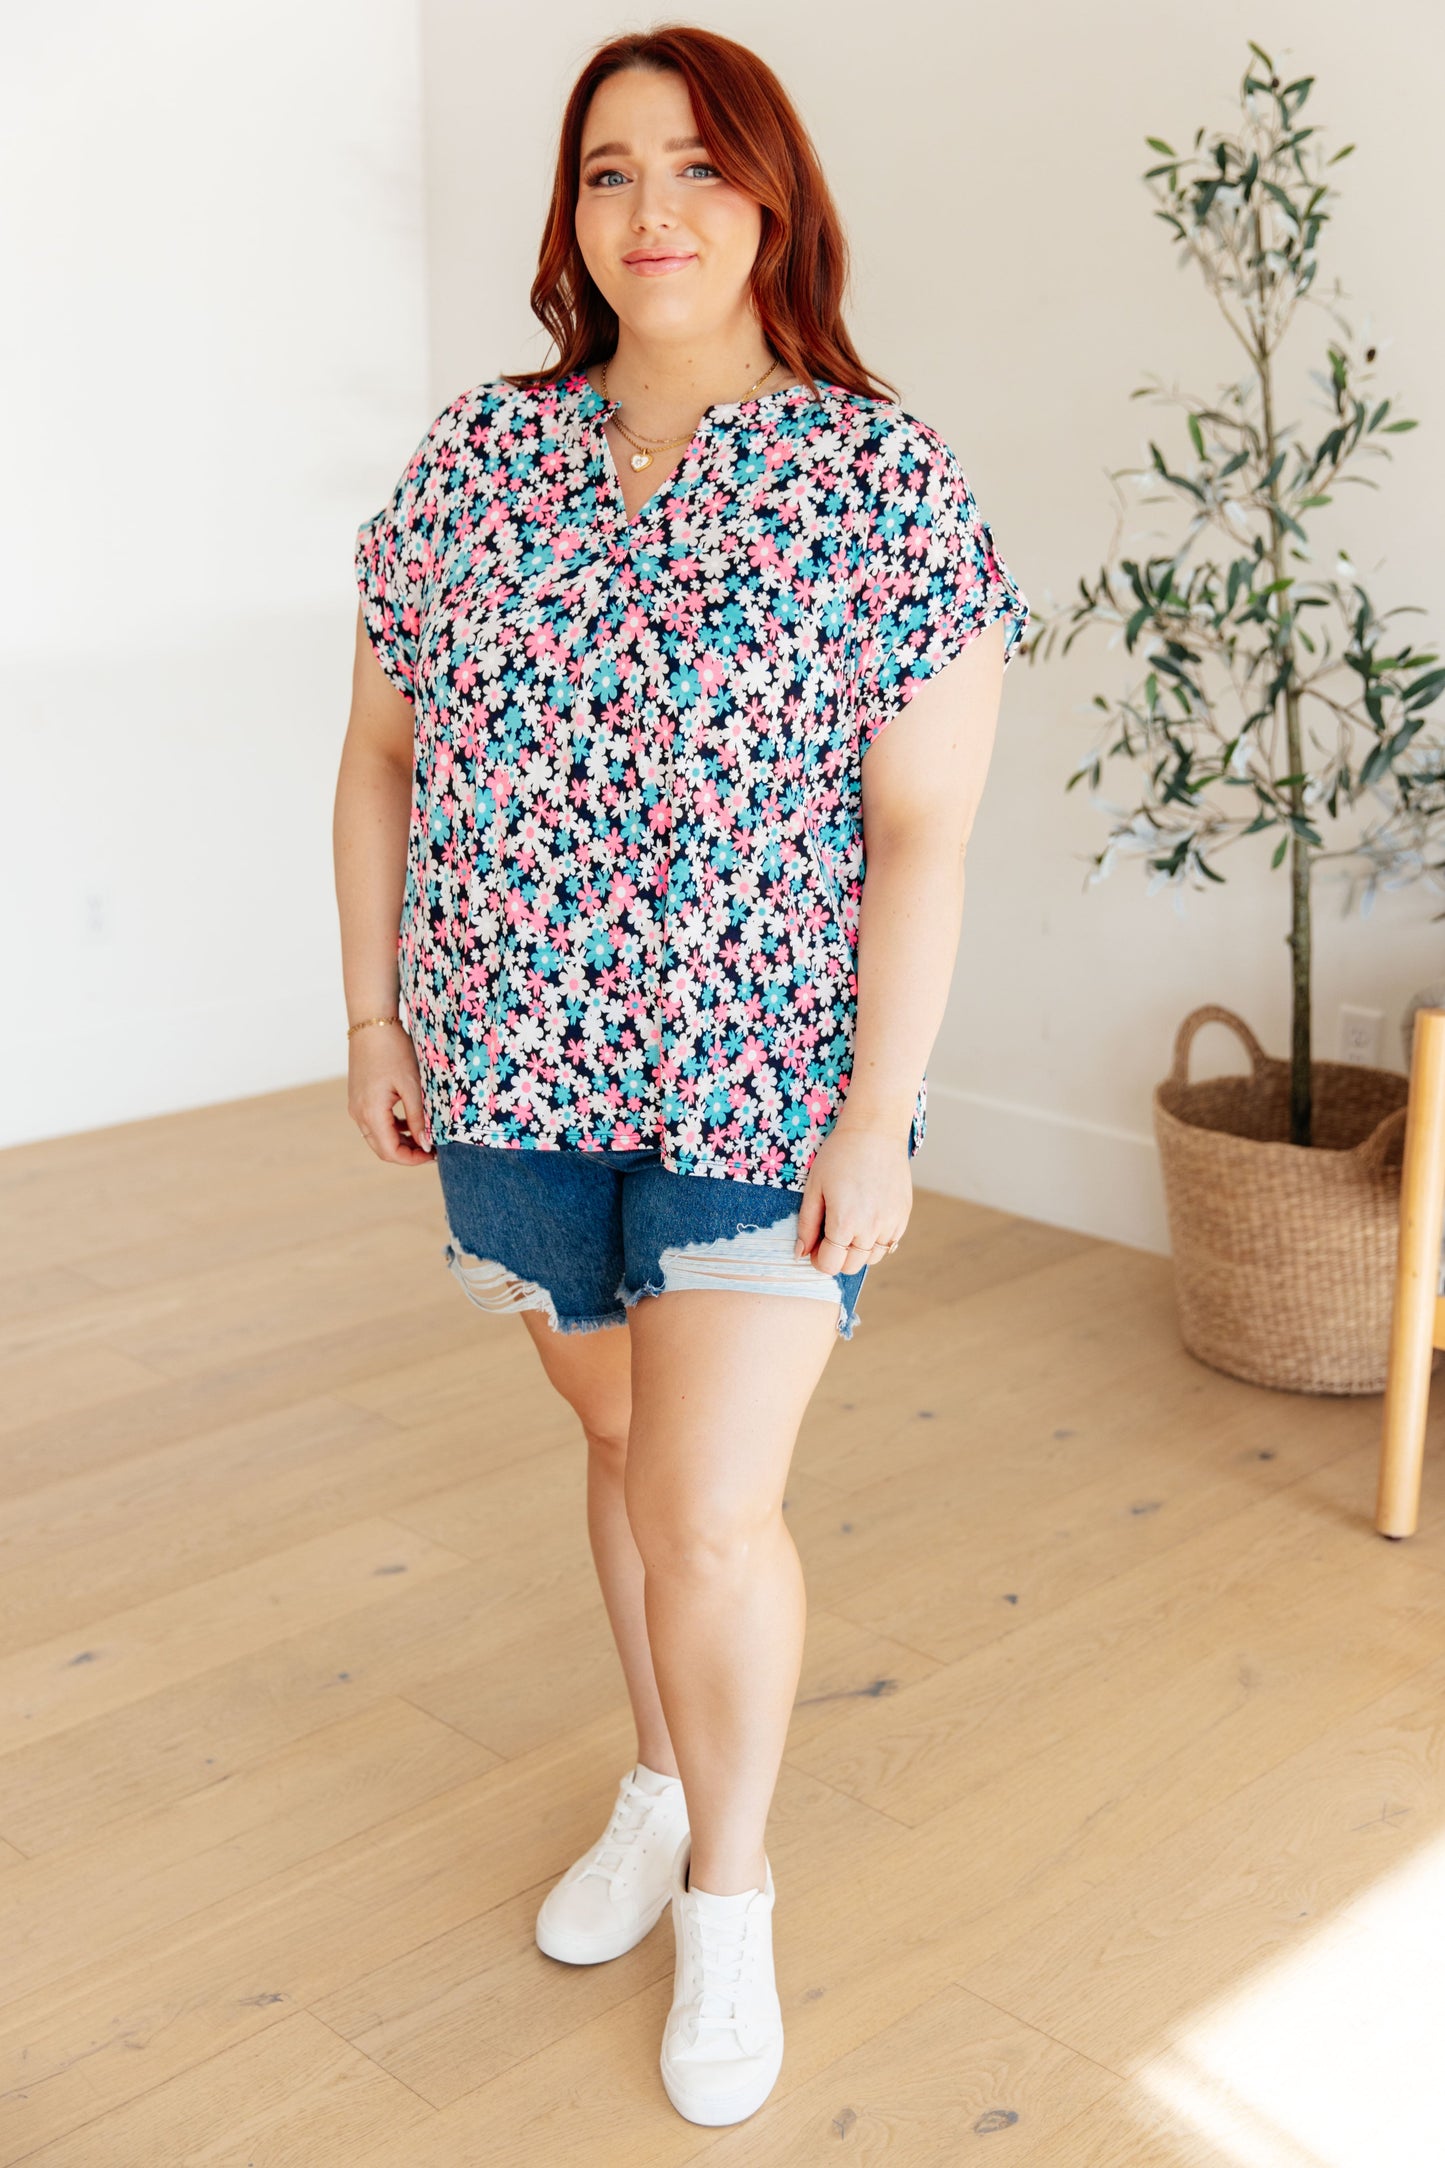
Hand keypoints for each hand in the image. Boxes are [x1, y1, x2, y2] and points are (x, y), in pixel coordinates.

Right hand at [347, 1023, 433, 1164]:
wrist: (372, 1024)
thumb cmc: (394, 1051)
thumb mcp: (412, 1086)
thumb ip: (419, 1119)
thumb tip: (426, 1146)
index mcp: (371, 1113)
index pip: (390, 1152)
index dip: (412, 1160)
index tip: (434, 1155)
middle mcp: (359, 1114)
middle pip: (382, 1148)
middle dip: (407, 1153)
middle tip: (433, 1149)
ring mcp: (356, 1106)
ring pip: (378, 1137)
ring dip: (400, 1141)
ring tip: (425, 1135)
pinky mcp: (358, 1098)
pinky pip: (374, 1123)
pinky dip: (392, 1128)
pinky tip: (410, 1120)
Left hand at [794, 1119, 910, 1275]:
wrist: (875, 1132)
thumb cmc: (839, 1155)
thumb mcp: (814, 1187)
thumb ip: (807, 1224)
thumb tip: (800, 1253)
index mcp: (844, 1223)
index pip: (830, 1265)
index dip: (818, 1259)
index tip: (815, 1246)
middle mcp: (870, 1229)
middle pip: (850, 1266)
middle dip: (836, 1257)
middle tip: (830, 1234)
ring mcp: (891, 1224)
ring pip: (871, 1259)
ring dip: (857, 1250)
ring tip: (850, 1224)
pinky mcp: (903, 1217)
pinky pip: (889, 1244)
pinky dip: (876, 1240)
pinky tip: (868, 1218)